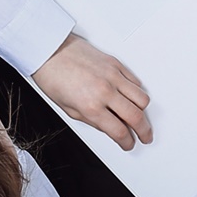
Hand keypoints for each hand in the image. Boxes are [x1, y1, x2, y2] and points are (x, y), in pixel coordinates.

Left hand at [33, 32, 151, 150]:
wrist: (51, 52)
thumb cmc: (53, 78)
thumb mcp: (68, 109)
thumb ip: (91, 120)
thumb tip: (107, 127)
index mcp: (91, 107)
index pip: (119, 131)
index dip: (127, 142)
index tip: (128, 144)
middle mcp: (105, 91)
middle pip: (136, 116)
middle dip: (144, 131)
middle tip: (145, 136)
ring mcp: (113, 76)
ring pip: (141, 98)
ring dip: (142, 111)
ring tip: (140, 116)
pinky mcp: (116, 64)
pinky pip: (135, 81)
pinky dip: (137, 91)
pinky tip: (132, 96)